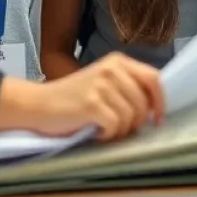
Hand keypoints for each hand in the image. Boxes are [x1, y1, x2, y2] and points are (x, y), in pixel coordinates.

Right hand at [0, 53, 164, 141]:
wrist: (37, 105)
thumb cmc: (72, 99)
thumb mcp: (104, 83)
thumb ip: (128, 88)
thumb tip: (154, 109)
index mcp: (118, 61)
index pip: (153, 78)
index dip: (160, 101)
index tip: (157, 119)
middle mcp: (112, 69)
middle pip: (143, 101)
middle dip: (137, 122)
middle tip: (122, 130)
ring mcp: (101, 85)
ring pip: (130, 116)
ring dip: (120, 130)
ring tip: (105, 130)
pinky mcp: (91, 103)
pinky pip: (115, 125)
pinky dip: (108, 135)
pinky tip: (96, 133)